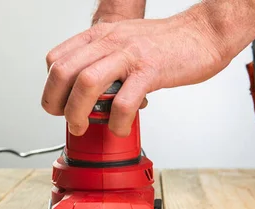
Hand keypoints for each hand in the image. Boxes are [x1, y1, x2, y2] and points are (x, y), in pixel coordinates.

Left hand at [41, 7, 230, 136]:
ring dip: (78, 112)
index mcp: (101, 36)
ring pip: (86, 83)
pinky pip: (124, 101)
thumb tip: (89, 91)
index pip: (57, 59)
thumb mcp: (125, 43)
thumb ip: (104, 62)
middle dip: (56, 103)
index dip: (51, 87)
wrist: (203, 34)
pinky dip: (116, 121)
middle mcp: (110, 42)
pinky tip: (119, 128)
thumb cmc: (166, 43)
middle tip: (66, 120)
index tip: (58, 105)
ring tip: (83, 127)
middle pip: (64, 71)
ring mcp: (129, 56)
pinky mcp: (150, 71)